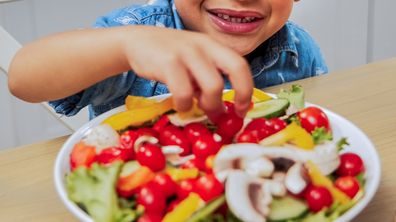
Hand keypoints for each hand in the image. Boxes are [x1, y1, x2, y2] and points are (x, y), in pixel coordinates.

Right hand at [122, 26, 252, 118]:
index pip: (241, 65)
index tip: (242, 109)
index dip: (247, 89)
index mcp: (214, 46)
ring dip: (208, 105)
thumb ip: (207, 81)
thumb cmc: (169, 57)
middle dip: (238, 95)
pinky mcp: (168, 62)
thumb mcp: (193, 63)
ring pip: (213, 85)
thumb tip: (219, 110)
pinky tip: (179, 104)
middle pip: (236, 69)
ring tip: (196, 108)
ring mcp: (187, 52)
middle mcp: (205, 45)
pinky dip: (184, 104)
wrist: (137, 41)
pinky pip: (184, 91)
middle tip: (222, 114)